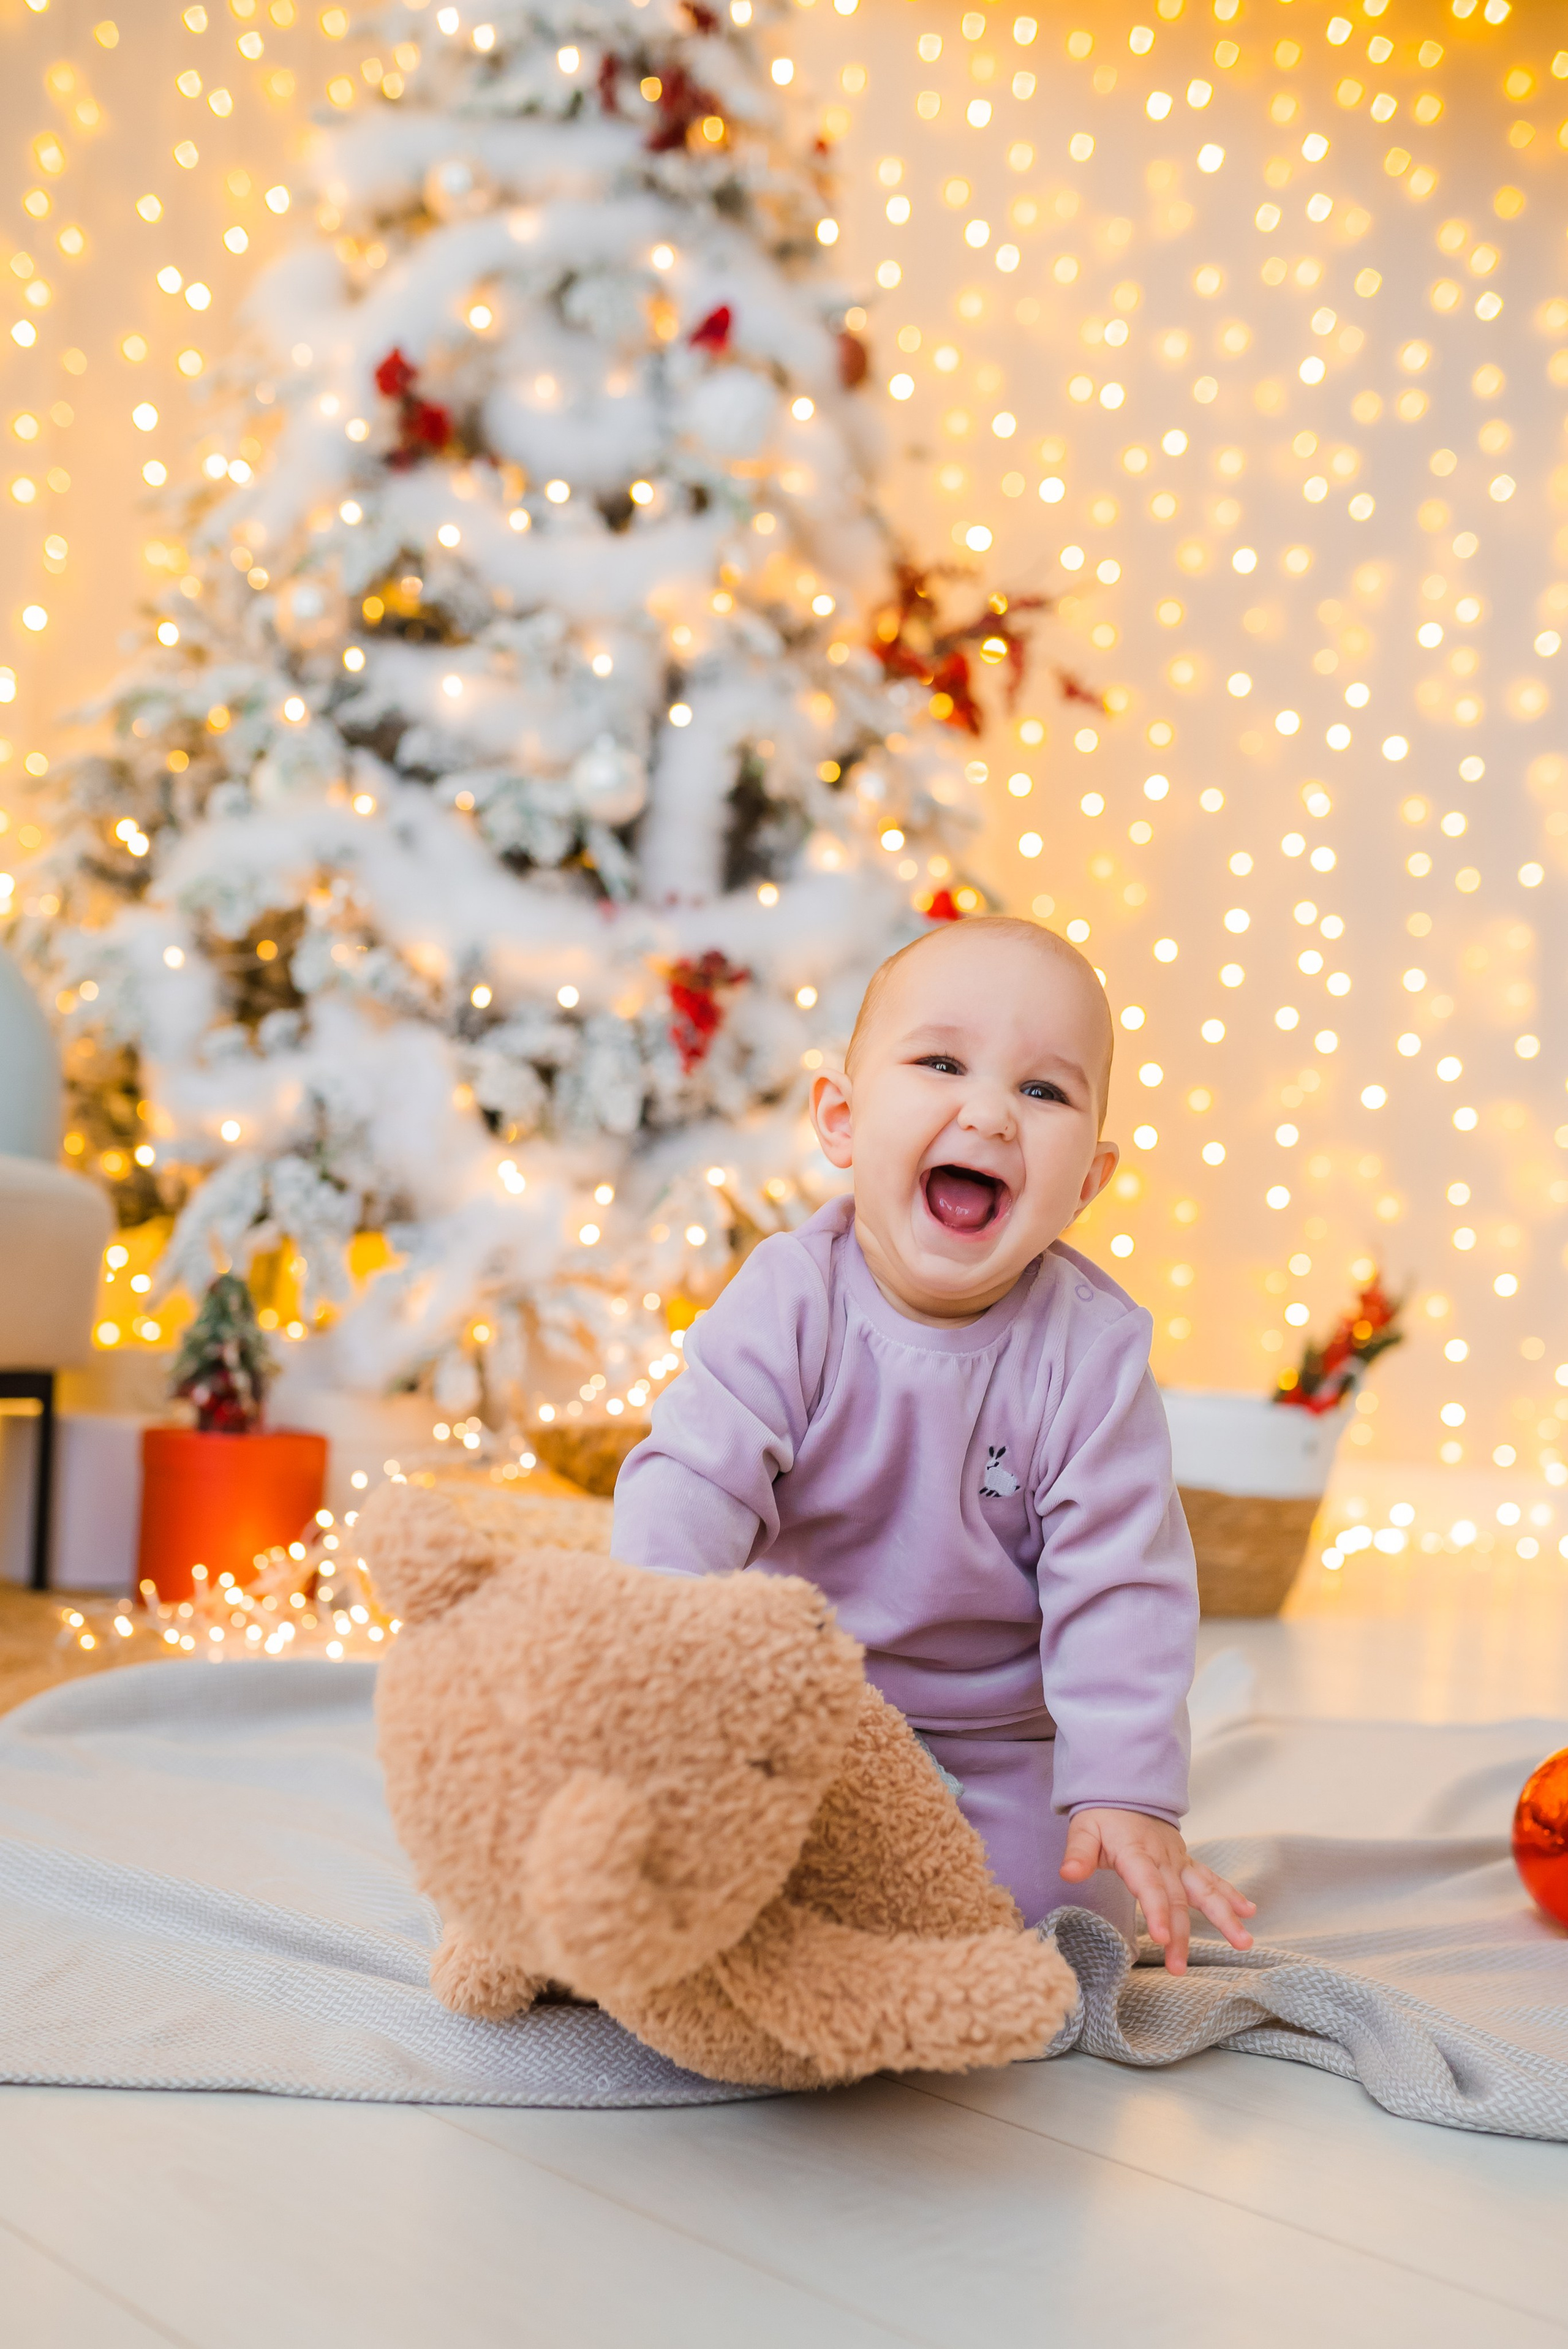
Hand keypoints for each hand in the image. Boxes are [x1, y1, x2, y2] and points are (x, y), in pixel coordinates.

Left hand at [1060, 1808, 1255, 1973]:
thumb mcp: (1083, 1829)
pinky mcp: (1187, 1862)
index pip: (1149, 1885)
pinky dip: (1231, 1894)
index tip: (1161, 1938)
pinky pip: (1211, 1878)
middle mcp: (1164, 1858)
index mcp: (1136, 1852)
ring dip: (1224, 1916)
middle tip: (1180, 1968)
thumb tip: (1067, 1873)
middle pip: (1177, 1899)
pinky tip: (1249, 1912)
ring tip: (1243, 1941)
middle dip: (1181, 1935)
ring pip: (1205, 1890)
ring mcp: (1179, 1860)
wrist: (1126, 1789)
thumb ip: (1078, 1853)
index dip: (1156, 1911)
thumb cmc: (1102, 1816)